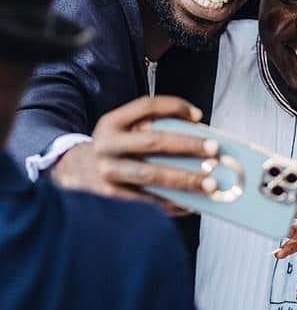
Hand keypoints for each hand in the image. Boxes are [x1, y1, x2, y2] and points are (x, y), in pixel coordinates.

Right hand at [51, 96, 218, 207]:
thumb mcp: (121, 129)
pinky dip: (170, 203)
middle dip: (187, 145)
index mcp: (111, 122)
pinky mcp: (107, 198)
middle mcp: (106, 145)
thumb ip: (152, 125)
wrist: (70, 174)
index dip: (174, 106)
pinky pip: (144, 201)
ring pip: (150, 175)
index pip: (146, 105)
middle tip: (214, 150)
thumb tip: (198, 130)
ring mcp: (105, 173)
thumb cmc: (112, 149)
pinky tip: (190, 204)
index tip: (199, 115)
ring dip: (183, 179)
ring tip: (210, 183)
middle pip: (152, 142)